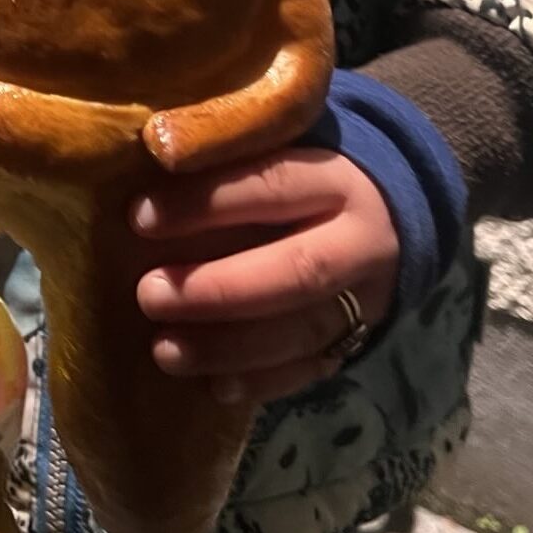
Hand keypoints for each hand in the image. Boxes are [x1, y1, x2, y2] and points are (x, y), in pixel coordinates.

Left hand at [131, 147, 398, 404]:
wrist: (393, 215)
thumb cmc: (304, 173)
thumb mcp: (283, 144)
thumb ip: (232, 150)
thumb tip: (153, 146)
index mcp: (337, 179)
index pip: (271, 186)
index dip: (204, 203)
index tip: (139, 217)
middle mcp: (360, 241)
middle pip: (296, 270)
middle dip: (217, 288)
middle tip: (149, 294)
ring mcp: (366, 299)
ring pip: (302, 330)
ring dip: (229, 347)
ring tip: (165, 350)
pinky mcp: (358, 341)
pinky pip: (312, 370)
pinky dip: (262, 382)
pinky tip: (214, 387)